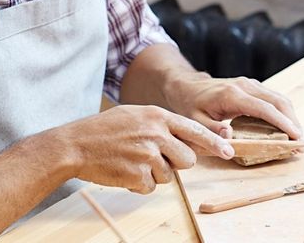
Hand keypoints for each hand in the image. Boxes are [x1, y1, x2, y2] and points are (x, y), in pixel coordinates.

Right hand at [52, 105, 234, 193]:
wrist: (75, 144)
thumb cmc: (105, 129)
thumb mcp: (136, 115)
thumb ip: (162, 124)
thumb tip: (188, 139)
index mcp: (157, 116)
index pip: (195, 130)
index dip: (214, 142)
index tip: (228, 151)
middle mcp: (156, 134)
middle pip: (188, 159)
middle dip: (177, 163)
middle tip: (156, 159)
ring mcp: (147, 155)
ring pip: (169, 175)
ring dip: (153, 173)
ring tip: (131, 161)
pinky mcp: (137, 174)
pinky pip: (150, 187)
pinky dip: (139, 183)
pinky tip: (124, 170)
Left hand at [165, 74, 303, 139]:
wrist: (187, 86)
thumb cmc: (190, 105)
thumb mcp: (195, 122)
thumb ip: (211, 131)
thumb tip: (230, 138)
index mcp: (232, 95)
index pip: (264, 109)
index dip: (282, 123)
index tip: (296, 136)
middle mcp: (245, 86)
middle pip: (278, 101)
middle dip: (293, 121)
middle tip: (301, 142)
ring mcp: (250, 84)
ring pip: (279, 98)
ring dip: (291, 117)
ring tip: (297, 137)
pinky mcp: (252, 87)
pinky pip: (273, 98)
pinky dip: (284, 112)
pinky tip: (286, 127)